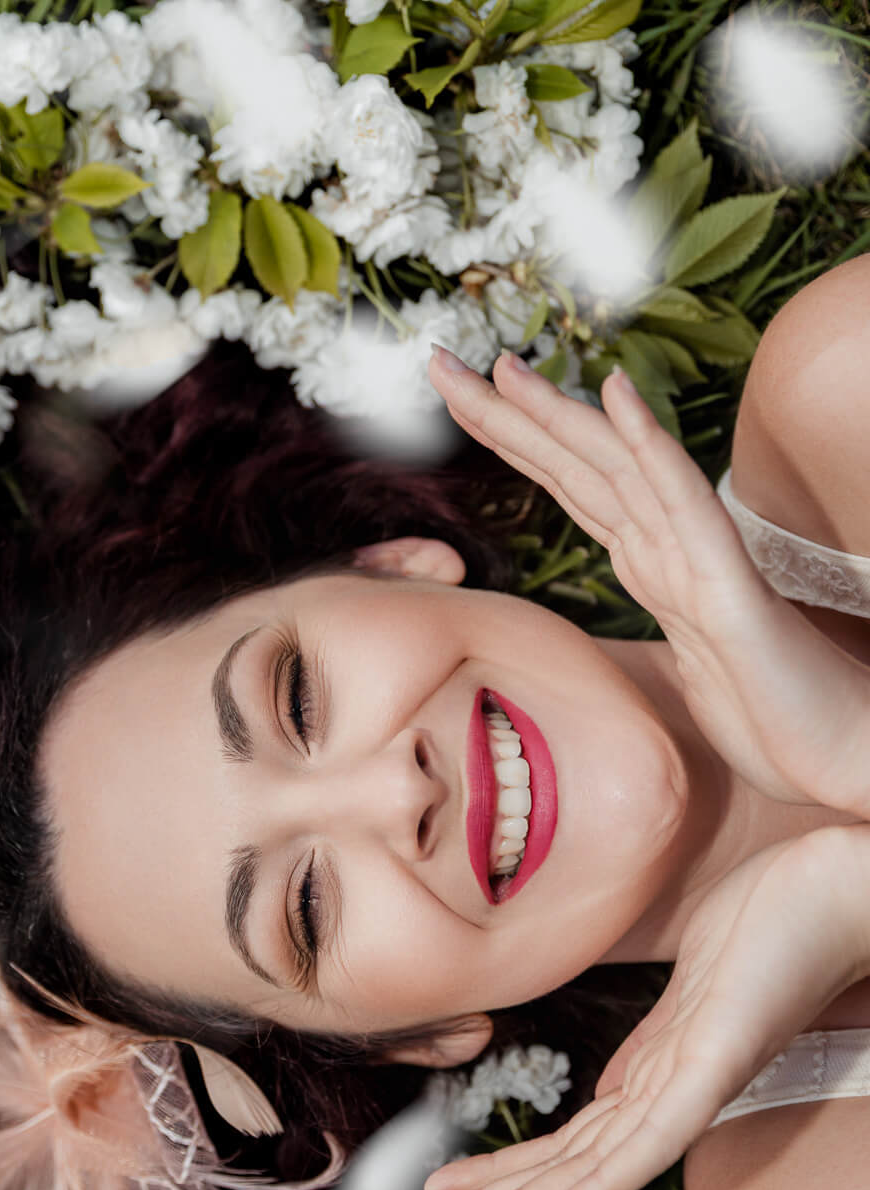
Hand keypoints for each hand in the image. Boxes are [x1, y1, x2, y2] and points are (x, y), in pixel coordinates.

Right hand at [416, 823, 869, 1189]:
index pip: (567, 1140)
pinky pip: (650, 1138)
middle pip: (566, 1164)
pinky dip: (599, 1185)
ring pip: (594, 1165)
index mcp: (659, 1080)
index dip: (504, 1171)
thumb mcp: (691, 999)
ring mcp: (694, 1083)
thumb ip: (647, 1052)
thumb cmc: (775, 925)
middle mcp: (672, 1096)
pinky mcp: (716, 1065)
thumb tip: (603, 1092)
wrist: (845, 887)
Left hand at [428, 346, 869, 819]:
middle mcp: (665, 548)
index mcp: (650, 563)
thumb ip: (663, 611)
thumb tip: (639, 586)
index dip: (511, 437)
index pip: (568, 485)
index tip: (456, 397)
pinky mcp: (724, 587)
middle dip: (502, 413)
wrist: (838, 750)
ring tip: (504, 365)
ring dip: (556, 414)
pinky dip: (645, 445)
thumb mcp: (688, 662)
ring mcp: (695, 560)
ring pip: (614, 468)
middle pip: (573, 465)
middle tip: (436, 363)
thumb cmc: (769, 710)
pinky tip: (617, 393)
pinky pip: (680, 502)